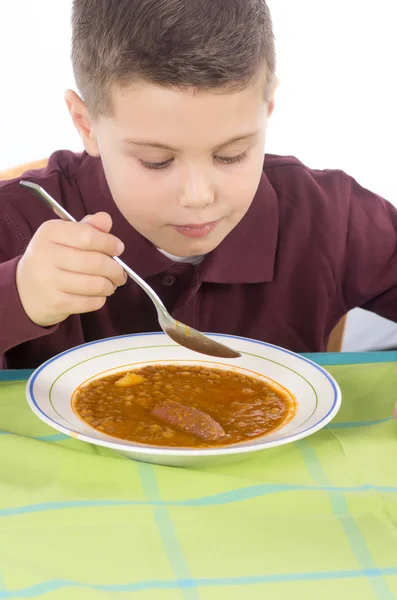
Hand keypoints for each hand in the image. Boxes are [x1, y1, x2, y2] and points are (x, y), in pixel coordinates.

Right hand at [16, 212, 126, 326]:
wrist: (25, 290)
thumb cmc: (53, 259)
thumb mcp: (66, 237)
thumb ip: (88, 228)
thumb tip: (106, 219)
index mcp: (50, 232)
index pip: (89, 236)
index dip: (109, 243)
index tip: (118, 249)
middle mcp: (45, 255)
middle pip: (95, 262)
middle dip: (115, 269)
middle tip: (120, 273)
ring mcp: (48, 281)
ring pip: (96, 284)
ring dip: (110, 286)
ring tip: (110, 284)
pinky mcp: (54, 303)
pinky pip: (90, 302)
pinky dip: (100, 299)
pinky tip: (97, 295)